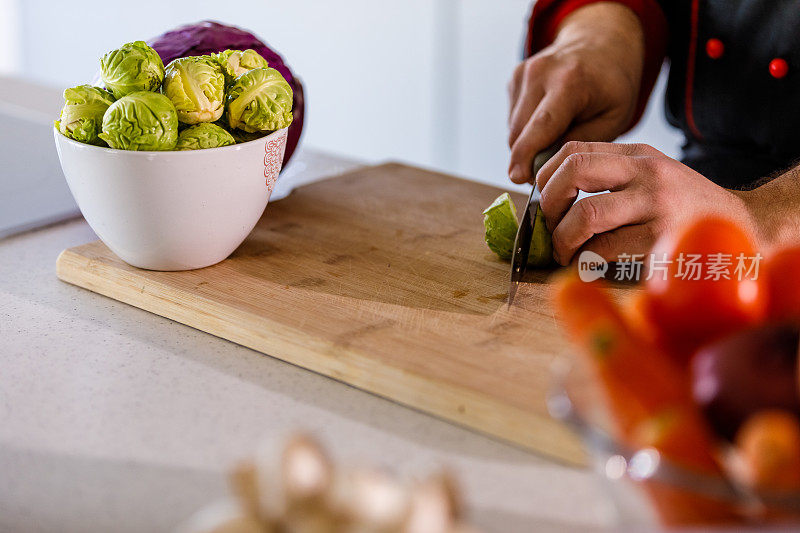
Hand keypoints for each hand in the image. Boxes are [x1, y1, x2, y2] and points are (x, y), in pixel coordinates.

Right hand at [508, 3, 644, 183]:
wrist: (601, 44)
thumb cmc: (611, 85)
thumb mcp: (613, 118)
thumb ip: (580, 143)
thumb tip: (547, 166)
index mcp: (571, 81)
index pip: (541, 126)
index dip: (526, 155)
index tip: (517, 178)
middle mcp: (541, 72)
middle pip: (521, 132)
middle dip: (529, 158)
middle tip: (551, 170)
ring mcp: (524, 72)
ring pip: (513, 129)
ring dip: (528, 144)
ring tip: (557, 138)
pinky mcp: (515, 77)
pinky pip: (513, 119)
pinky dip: (526, 129)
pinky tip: (549, 121)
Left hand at [535, 141, 754, 264]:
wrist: (739, 229)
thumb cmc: (683, 208)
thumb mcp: (651, 176)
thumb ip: (610, 176)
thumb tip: (550, 198)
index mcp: (638, 153)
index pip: (574, 150)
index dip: (546, 177)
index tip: (544, 202)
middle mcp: (646, 172)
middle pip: (574, 171)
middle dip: (550, 204)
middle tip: (550, 227)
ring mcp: (656, 204)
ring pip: (586, 215)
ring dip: (564, 240)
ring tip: (565, 252)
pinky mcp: (660, 239)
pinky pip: (605, 249)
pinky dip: (585, 260)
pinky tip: (586, 265)